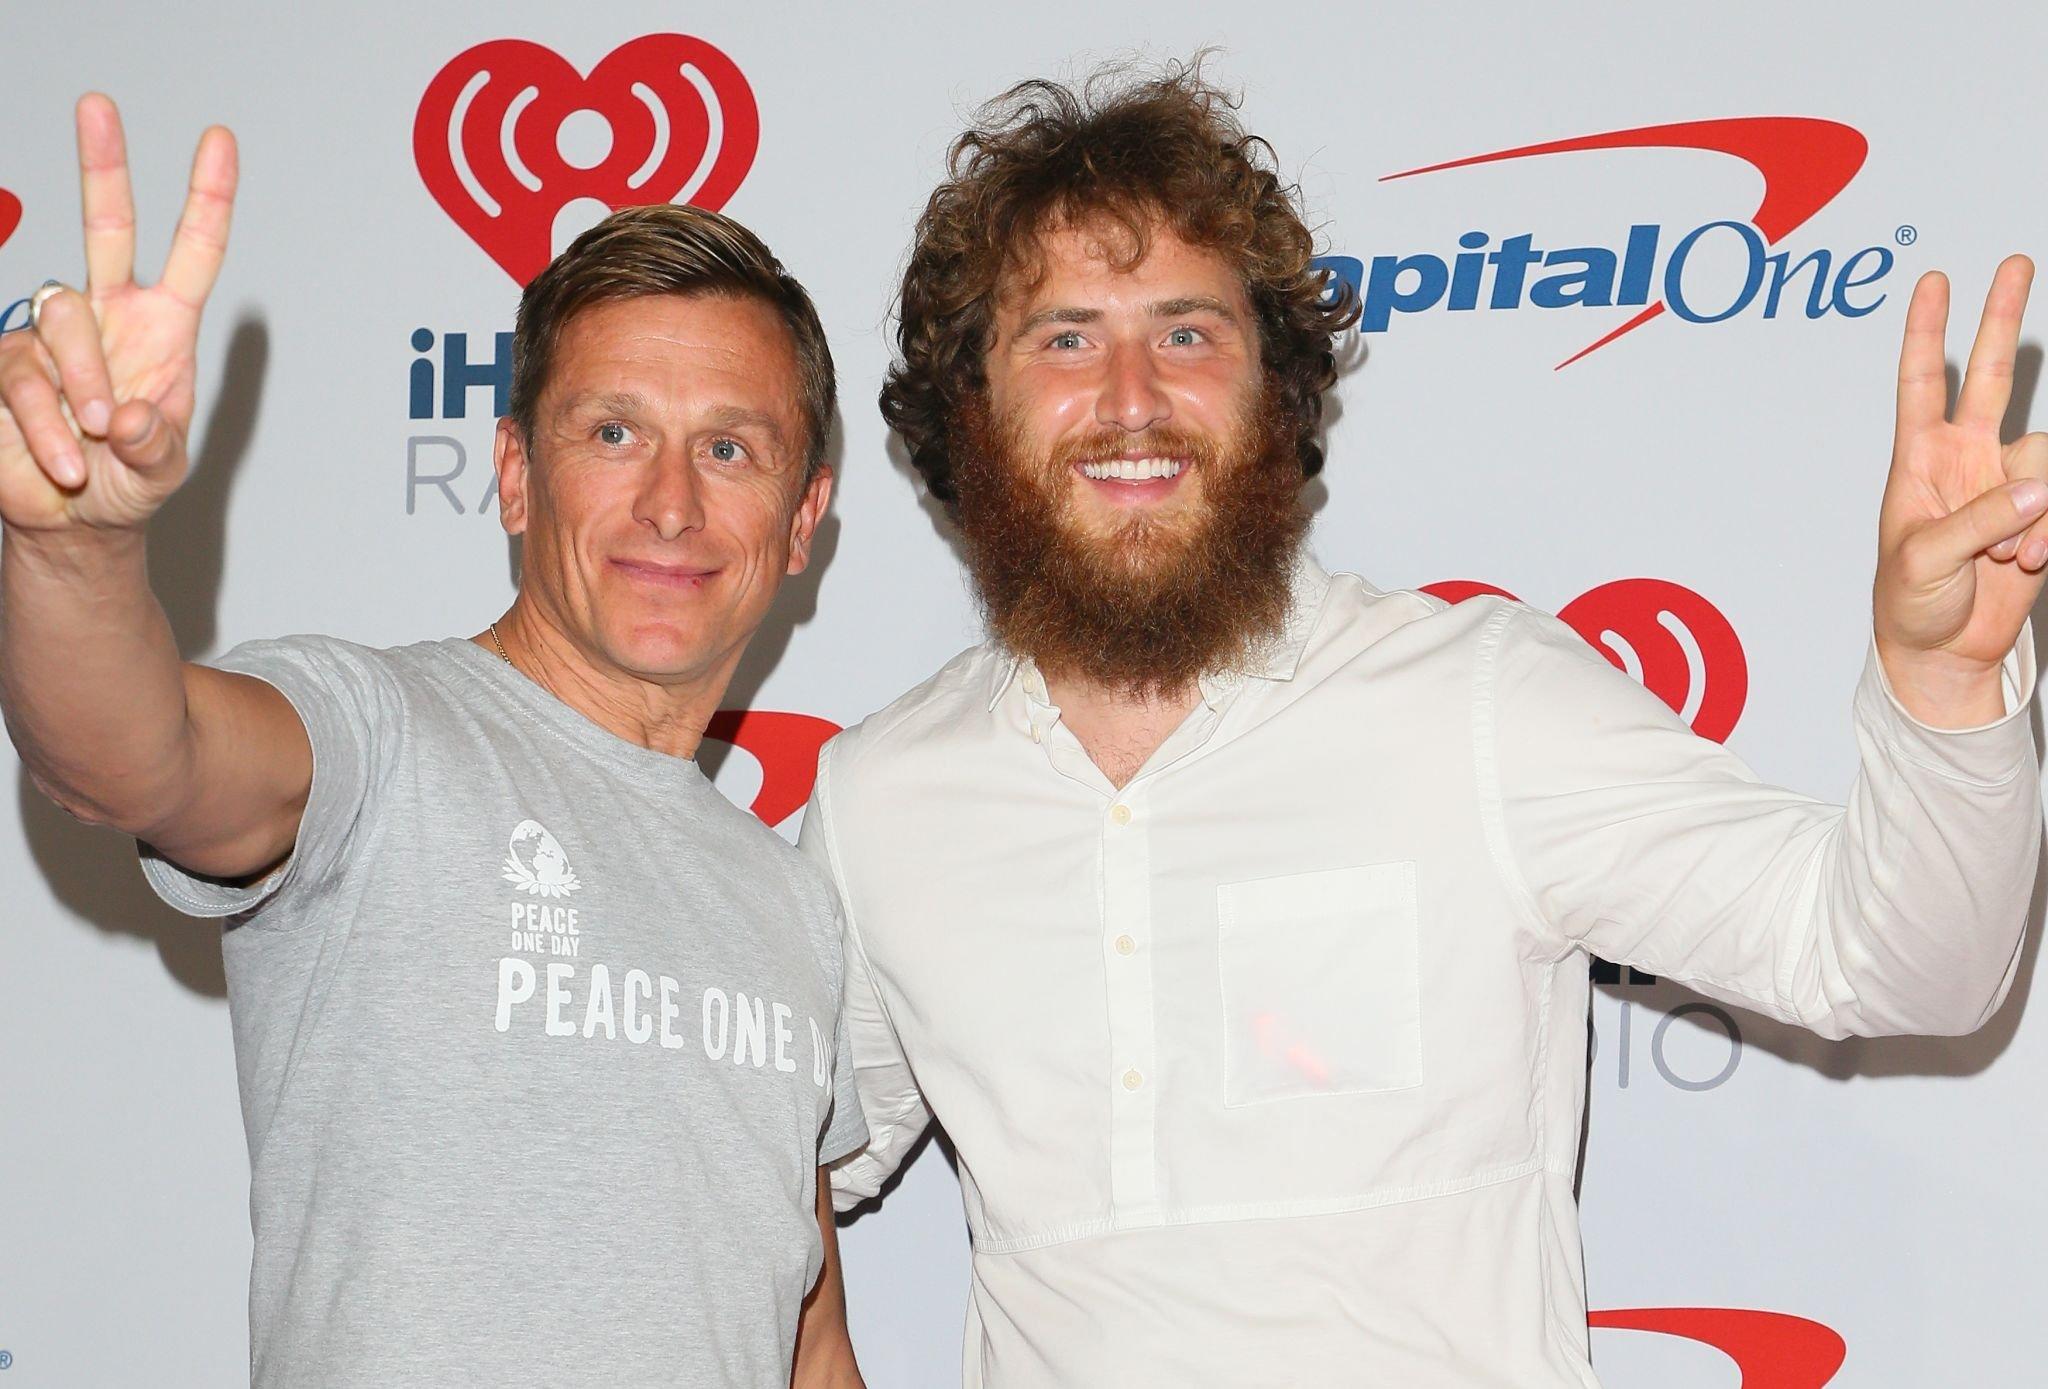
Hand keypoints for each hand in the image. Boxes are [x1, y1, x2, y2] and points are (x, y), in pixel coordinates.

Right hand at [0, 94, 236, 536]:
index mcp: (163, 327)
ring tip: (94, 442)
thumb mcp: (162, 470)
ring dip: (84, 388)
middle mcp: (108, 314)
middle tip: (98, 104)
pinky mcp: (6, 362)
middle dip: (103, 163)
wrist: (74, 519)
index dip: (207, 198)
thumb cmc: (130, 480)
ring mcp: (53, 334)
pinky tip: (63, 462)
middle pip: (104, 224)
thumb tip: (129, 416)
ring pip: (62, 322)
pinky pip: (24, 378)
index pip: (192, 252)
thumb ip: (157, 444)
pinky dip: (47, 428)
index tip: (219, 141)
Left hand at [1872, 255, 2047, 725]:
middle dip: (2003, 319)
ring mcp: (2007, 483)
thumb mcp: (1924, 562)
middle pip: (1992, 376)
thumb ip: (1976, 521)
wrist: (1943, 652)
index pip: (1924, 383)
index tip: (1933, 282)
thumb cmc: (1910, 605)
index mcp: (1920, 461)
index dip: (1929, 332)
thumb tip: (2035, 491)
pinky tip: (2031, 562)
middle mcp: (1965, 460)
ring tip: (2012, 555)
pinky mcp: (2040, 514)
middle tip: (2016, 261)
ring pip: (2046, 458)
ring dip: (2037, 510)